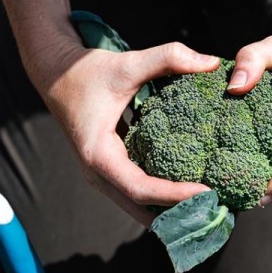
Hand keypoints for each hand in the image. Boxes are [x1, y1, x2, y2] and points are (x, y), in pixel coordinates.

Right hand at [36, 38, 219, 226]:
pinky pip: (137, 194)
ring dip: (169, 210)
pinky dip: (161, 198)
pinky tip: (189, 192)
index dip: (174, 196)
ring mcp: (102, 176)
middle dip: (176, 214)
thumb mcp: (127, 64)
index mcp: (98, 155)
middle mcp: (97, 174)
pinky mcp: (110, 171)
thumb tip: (211, 62)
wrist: (56, 74)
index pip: (140, 189)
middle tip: (215, 211)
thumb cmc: (87, 71)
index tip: (207, 194)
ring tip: (207, 208)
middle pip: (140, 209)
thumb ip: (168, 58)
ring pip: (139, 206)